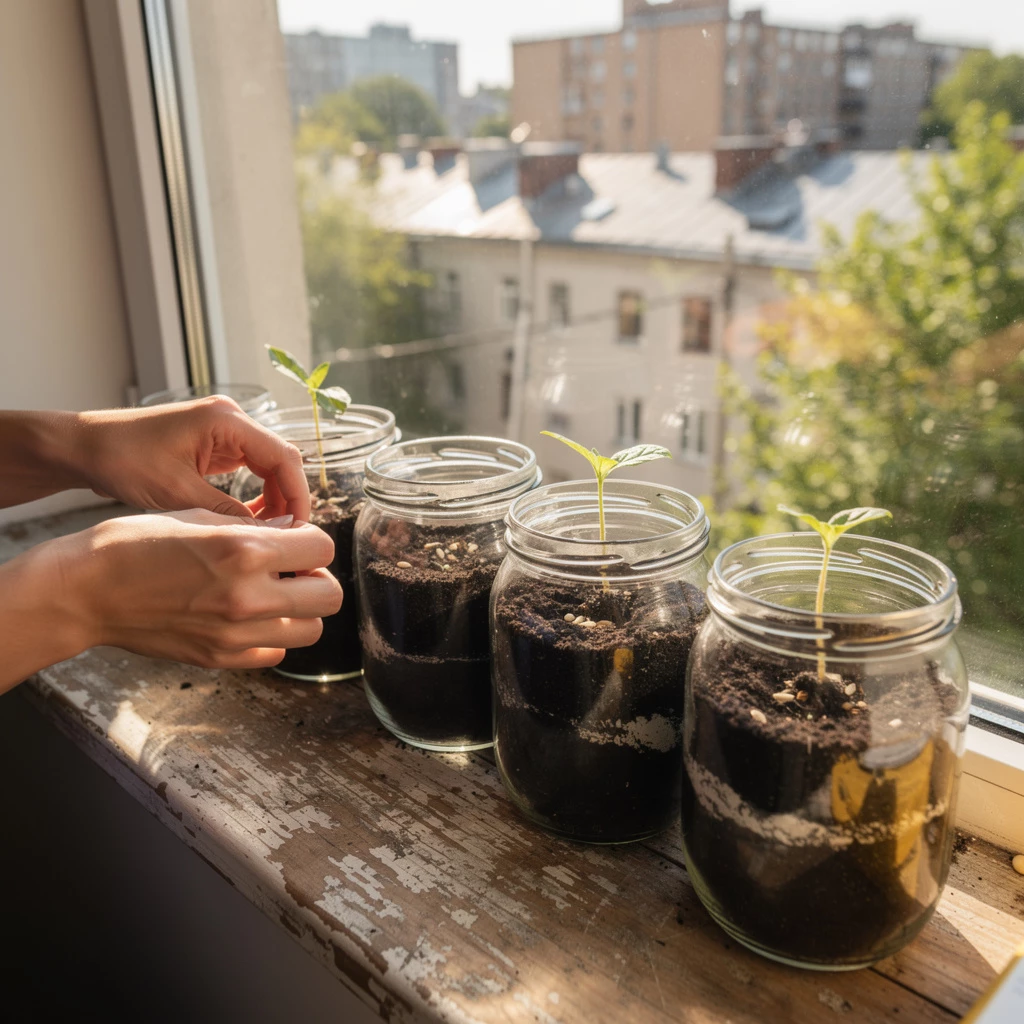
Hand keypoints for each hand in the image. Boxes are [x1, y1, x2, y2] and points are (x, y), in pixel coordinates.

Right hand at [39, 510, 341, 671]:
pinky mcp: (220, 658)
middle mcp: (249, 595)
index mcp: (245, 551)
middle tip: (292, 570)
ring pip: (311, 630)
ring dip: (300, 611)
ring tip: (272, 595)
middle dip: (317, 578)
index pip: (323, 547)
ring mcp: (236, 633)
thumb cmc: (132, 544)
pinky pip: (275, 653)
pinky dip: (272, 637)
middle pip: (330, 595)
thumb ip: (253, 527)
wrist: (84, 592)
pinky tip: (248, 618)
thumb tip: (292, 531)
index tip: (295, 541)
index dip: (312, 541)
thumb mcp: (196, 516)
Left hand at [73, 397, 309, 520]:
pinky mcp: (213, 445)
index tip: (298, 530)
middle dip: (288, 501)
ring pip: (268, 467)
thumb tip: (268, 535)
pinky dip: (255, 496)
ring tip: (268, 534)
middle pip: (281, 461)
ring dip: (273, 500)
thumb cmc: (120, 460)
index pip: (284, 457)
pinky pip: (250, 470)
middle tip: (285, 538)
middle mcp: (230, 420)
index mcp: (225, 421)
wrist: (82, 447)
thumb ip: (226, 513)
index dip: (297, 496)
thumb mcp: (176, 493)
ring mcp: (223, 431)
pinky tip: (249, 521)